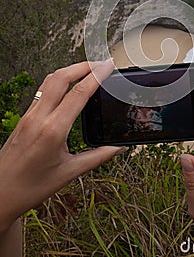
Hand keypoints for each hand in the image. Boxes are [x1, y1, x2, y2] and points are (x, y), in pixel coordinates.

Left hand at [0, 60, 126, 232]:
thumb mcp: (69, 173)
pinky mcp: (25, 117)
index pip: (79, 93)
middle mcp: (39, 117)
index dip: (97, 75)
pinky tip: (69, 85)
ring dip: (70, 70)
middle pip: (61, 77)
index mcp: (53, 130)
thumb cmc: (31, 187)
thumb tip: (119, 147)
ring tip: (88, 68)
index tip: (108, 65)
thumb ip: (98, 157)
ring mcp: (29, 115)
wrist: (0, 194)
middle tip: (101, 62)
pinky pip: (43, 90)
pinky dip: (59, 80)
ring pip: (49, 80)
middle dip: (83, 65)